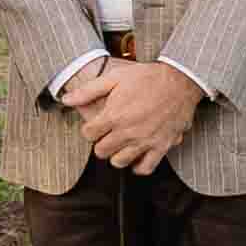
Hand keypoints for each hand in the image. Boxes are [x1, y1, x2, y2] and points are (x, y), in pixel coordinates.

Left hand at [73, 59, 202, 175]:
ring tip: (121, 144)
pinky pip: (145, 168)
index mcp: (114, 115)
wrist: (180, 80)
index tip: (96, 125)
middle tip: (107, 134)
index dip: (89, 129)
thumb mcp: (115, 77)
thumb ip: (89, 90)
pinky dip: (138, 166)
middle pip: (101, 151)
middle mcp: (127, 132)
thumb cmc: (147, 77)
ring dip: (117, 154)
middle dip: (101, 143)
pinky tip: (136, 155)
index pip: (88, 134)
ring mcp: (144, 141)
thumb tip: (66, 99)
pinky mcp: (161, 146)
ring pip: (119, 162)